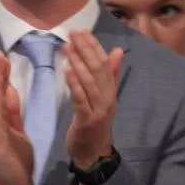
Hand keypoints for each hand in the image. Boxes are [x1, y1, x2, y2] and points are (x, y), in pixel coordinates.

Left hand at [63, 31, 123, 168]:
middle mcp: (108, 98)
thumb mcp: (103, 98)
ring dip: (78, 62)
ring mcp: (99, 110)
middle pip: (98, 69)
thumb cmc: (94, 124)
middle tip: (72, 33)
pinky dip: (75, 84)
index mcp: (111, 91)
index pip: (105, 64)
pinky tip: (67, 71)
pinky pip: (81, 99)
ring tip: (68, 47)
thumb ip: (109, 75)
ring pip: (90, 82)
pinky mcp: (87, 120)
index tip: (82, 31)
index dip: (94, 46)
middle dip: (86, 49)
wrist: (93, 154)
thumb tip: (117, 50)